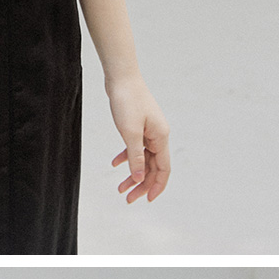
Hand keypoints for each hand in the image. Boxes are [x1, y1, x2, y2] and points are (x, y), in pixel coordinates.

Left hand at [107, 67, 170, 204]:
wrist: (121, 77)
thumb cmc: (127, 101)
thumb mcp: (130, 132)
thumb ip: (135, 157)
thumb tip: (137, 179)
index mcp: (161, 137)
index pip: (163, 169)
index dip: (156, 186)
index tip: (147, 201)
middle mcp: (158, 136)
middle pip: (153, 167)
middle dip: (141, 185)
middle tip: (127, 198)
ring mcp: (148, 131)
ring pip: (143, 160)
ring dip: (132, 174)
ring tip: (119, 188)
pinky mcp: (138, 126)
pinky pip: (135, 148)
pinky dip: (126, 158)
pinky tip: (114, 164)